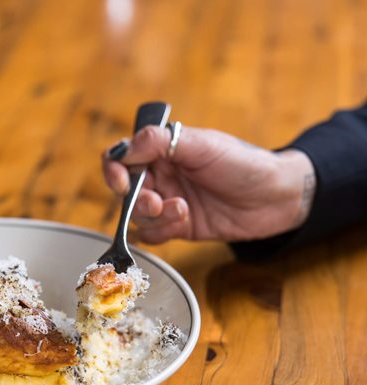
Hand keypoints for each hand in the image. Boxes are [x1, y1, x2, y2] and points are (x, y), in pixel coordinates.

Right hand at [102, 125, 315, 243]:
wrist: (278, 197)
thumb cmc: (244, 163)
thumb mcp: (203, 145)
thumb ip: (160, 142)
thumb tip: (125, 148)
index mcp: (162, 150)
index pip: (120, 158)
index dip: (113, 170)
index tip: (123, 183)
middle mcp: (161, 175)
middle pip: (124, 191)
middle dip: (137, 199)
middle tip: (157, 203)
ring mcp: (168, 202)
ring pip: (137, 216)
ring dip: (155, 217)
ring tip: (183, 210)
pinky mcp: (179, 226)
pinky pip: (152, 235)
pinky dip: (162, 232)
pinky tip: (184, 222)